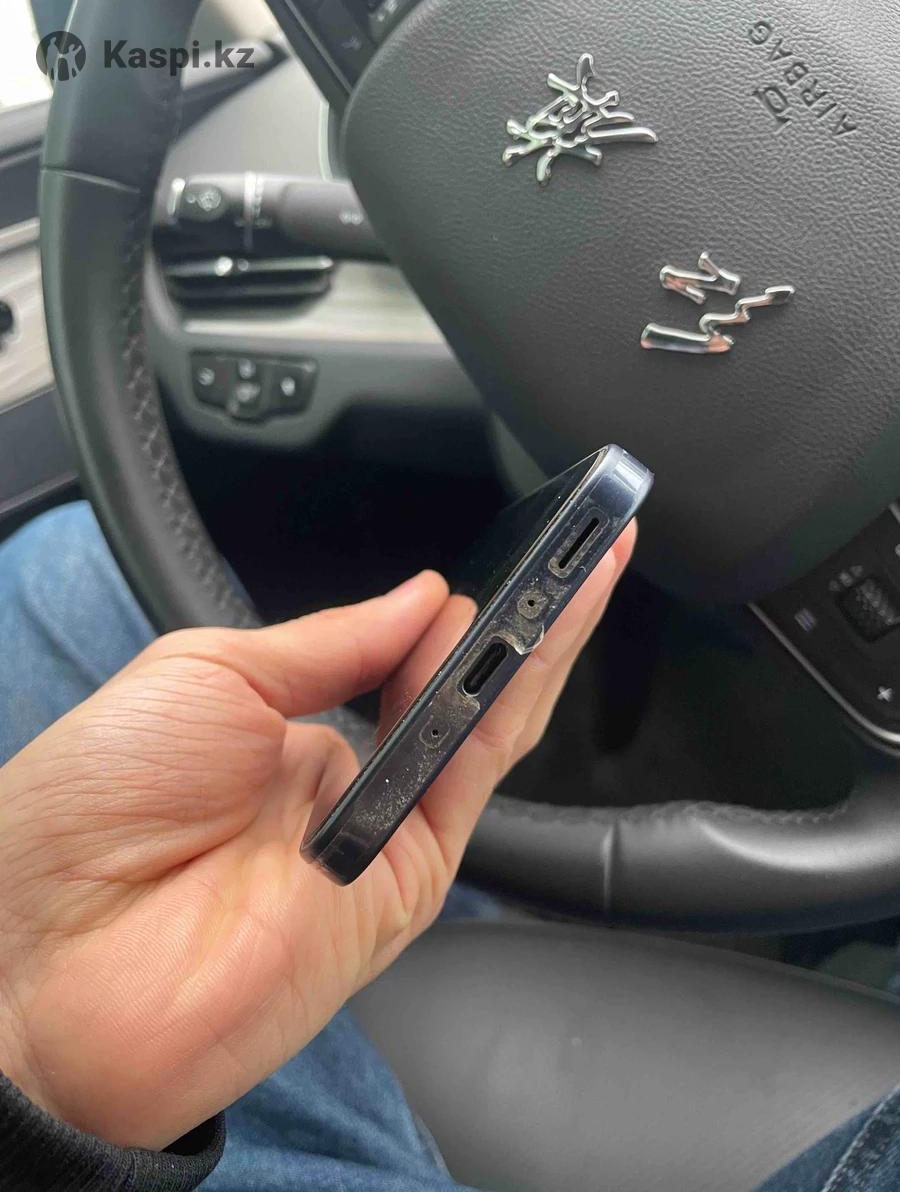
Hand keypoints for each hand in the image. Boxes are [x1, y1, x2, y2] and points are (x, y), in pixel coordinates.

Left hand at [0, 525, 633, 1149]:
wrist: (42, 950)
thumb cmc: (92, 805)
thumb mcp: (211, 673)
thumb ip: (331, 640)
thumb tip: (424, 598)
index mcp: (296, 734)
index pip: (406, 660)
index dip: (461, 609)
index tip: (509, 552)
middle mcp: (350, 788)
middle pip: (464, 694)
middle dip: (530, 618)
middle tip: (582, 543)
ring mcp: (382, 839)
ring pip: (488, 734)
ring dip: (540, 649)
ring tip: (580, 568)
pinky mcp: (405, 888)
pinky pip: (469, 784)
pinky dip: (500, 708)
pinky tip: (522, 639)